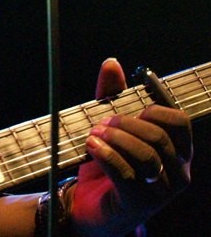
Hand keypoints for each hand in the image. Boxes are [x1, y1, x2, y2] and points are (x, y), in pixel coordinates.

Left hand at [70, 58, 191, 236]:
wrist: (87, 204)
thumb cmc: (106, 163)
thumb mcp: (109, 125)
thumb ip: (112, 96)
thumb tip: (112, 63)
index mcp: (176, 150)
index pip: (179, 121)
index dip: (154, 106)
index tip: (129, 105)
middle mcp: (177, 171)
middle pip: (158, 136)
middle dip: (125, 123)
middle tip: (101, 123)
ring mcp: (161, 191)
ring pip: (145, 156)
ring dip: (115, 138)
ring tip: (94, 135)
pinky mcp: (139, 203)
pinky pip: (127, 175)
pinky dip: (106, 155)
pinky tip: (91, 147)